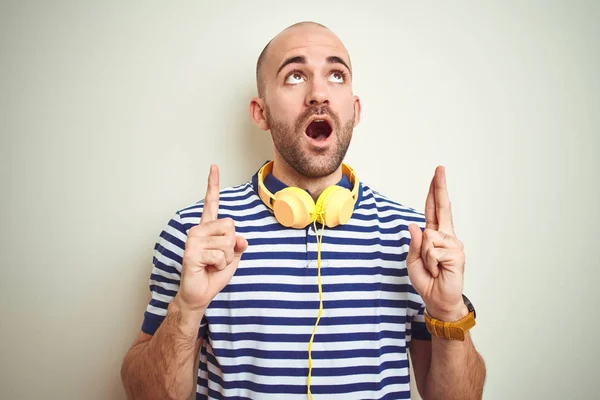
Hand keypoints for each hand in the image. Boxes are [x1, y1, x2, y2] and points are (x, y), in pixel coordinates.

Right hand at [177, 165, 247, 312]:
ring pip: (227, 242)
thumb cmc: (213, 274)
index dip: (213, 184)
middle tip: (218, 258)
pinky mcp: (191, 252)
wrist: (199, 294)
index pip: (211, 202)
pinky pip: (220, 255)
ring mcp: (193, 240)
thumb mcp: (233, 257)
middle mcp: (198, 230)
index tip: (213, 166)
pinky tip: (208, 269)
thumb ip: (238, 245)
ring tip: (212, 265)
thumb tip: (241, 239)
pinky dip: (220, 266)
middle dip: (231, 246)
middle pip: (230, 227)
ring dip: (226, 259)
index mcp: (207, 228)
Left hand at [406, 166, 467, 321]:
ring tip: (432, 267)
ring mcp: (454, 244)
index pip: (434, 209)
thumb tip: (415, 225)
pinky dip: (430, 263)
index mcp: (435, 235)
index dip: (435, 191)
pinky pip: (433, 251)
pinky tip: (438, 270)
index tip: (437, 173)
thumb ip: (415, 243)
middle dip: (440, 187)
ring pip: (428, 238)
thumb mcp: (413, 260)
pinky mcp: (456, 255)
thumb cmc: (426, 280)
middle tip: (440, 168)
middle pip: (442, 207)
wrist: (437, 299)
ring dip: (425, 256)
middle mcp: (447, 236)